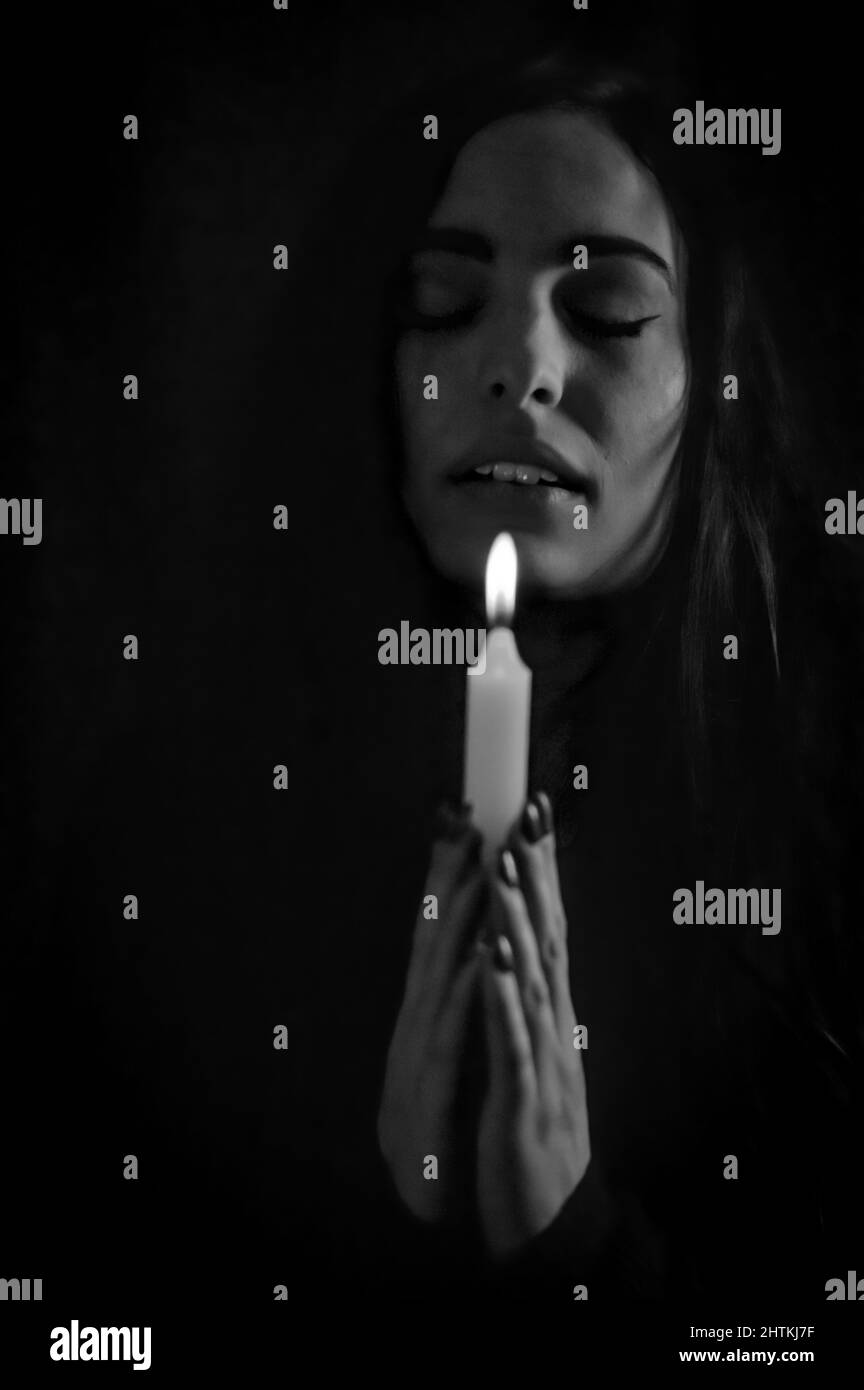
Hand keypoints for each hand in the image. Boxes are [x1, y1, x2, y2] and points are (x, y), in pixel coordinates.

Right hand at [377, 801, 486, 1222]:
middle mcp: (419, 1020)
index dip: (452, 872)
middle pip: (433, 935)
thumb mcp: (450, 1050)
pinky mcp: (431, 1094)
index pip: (442, 929)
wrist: (426, 1198)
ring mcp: (420, 1053)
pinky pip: (450, 1036)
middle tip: (469, 812)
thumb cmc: (443, 1121)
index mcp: (431, 1009)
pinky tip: (482, 957)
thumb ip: (457, 997)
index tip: (470, 815)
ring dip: (458, 917)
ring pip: (438, 973)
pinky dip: (466, 993)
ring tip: (480, 863)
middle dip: (450, 873)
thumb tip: (473, 944)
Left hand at [476, 792, 590, 1257]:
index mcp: (549, 1015)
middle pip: (547, 939)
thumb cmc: (538, 1134)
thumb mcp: (533, 1055)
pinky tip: (492, 961)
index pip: (548, 928)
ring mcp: (542, 1063)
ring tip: (504, 868)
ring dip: (517, 922)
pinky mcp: (522, 1104)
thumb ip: (529, 1000)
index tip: (532, 810)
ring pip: (530, 981)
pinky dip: (502, 1000)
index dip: (542, 870)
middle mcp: (553, 1028)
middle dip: (536, 875)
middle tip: (524, 813)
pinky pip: (510, 1045)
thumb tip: (517, 941)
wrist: (557, 1224)